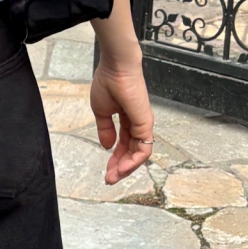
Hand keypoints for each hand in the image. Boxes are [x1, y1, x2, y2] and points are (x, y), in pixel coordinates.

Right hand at [89, 58, 154, 184]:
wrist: (115, 69)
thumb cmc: (108, 83)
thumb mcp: (101, 112)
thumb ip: (105, 130)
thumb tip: (107, 146)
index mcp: (127, 120)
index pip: (123, 144)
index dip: (115, 159)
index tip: (106, 171)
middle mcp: (138, 124)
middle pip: (131, 152)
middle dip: (120, 167)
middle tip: (109, 179)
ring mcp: (143, 124)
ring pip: (139, 154)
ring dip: (127, 168)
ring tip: (113, 177)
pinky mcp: (146, 124)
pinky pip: (143, 148)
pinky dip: (134, 160)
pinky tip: (122, 167)